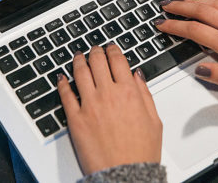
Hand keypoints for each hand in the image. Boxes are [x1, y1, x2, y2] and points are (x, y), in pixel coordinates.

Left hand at [57, 44, 162, 174]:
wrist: (125, 175)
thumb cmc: (141, 152)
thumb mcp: (154, 120)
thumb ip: (145, 94)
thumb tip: (137, 76)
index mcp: (129, 92)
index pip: (117, 60)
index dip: (113, 50)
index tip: (111, 48)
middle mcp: (108, 94)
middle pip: (97, 61)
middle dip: (95, 52)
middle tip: (94, 49)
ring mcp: (89, 105)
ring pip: (80, 73)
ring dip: (78, 61)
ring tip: (78, 57)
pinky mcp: (75, 119)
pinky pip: (66, 95)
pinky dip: (63, 83)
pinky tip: (62, 78)